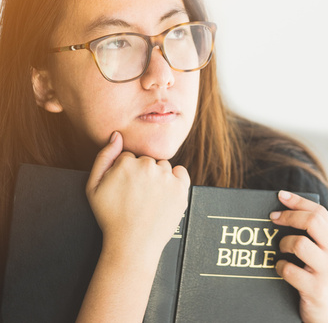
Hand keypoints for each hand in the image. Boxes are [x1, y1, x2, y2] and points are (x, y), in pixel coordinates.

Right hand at [85, 131, 190, 260]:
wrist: (132, 243)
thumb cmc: (110, 216)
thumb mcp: (93, 187)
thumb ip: (104, 157)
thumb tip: (116, 135)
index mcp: (126, 162)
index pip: (129, 157)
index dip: (125, 173)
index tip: (123, 189)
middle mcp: (148, 165)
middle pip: (147, 160)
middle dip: (142, 174)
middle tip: (136, 196)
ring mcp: (166, 176)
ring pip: (163, 167)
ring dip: (159, 177)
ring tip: (149, 199)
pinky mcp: (181, 188)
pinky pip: (180, 173)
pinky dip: (175, 181)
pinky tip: (164, 195)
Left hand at [269, 190, 327, 322]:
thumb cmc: (321, 277)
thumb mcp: (326, 254)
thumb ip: (316, 235)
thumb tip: (286, 211)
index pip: (320, 212)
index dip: (298, 201)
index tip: (280, 195)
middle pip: (312, 221)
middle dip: (289, 216)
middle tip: (273, 218)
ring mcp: (327, 270)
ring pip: (299, 244)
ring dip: (283, 244)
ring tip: (281, 249)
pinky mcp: (315, 288)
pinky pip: (289, 270)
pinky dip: (280, 267)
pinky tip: (280, 268)